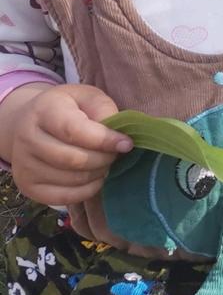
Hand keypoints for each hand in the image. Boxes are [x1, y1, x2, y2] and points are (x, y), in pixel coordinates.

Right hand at [10, 84, 132, 205]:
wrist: (29, 123)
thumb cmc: (68, 108)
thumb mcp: (87, 97)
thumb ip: (104, 111)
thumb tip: (118, 138)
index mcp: (44, 110)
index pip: (74, 131)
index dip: (104, 140)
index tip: (127, 144)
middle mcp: (27, 139)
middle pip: (72, 159)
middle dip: (103, 159)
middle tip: (116, 154)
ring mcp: (24, 165)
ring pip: (69, 179)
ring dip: (97, 174)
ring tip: (106, 163)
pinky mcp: (27, 186)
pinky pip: (61, 197)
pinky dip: (86, 191)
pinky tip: (96, 178)